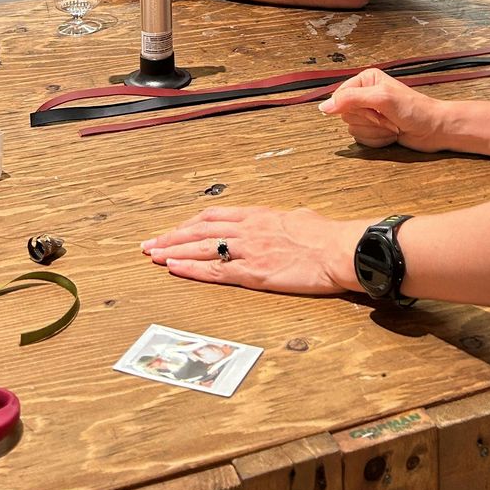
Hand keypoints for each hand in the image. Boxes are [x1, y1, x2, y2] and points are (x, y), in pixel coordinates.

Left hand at [142, 205, 366, 295]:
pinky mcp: (253, 273)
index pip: (214, 216)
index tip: (173, 230)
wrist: (339, 250)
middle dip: (172, 236)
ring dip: (174, 251)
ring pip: (201, 249)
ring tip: (153, 255)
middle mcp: (248, 229)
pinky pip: (215, 272)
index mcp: (258, 215)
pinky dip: (191, 270)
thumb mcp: (300, 219)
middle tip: (150, 244)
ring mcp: (248, 250)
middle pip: (199, 230)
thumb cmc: (326, 236)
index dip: (189, 224)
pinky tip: (175, 268)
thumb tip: (285, 222)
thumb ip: (284, 221)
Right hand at [319, 68, 448, 151]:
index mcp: (365, 80)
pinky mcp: (374, 129)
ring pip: (353, 129)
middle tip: (387, 117)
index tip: (373, 110)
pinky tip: (392, 134)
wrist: (434, 129)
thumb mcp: (381, 99)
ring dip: (375, 132)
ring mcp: (369, 113)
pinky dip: (378, 140)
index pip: (340, 96)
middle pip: (346, 114)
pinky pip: (362, 139)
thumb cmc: (414, 110)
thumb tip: (324, 107)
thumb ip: (351, 99)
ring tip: (392, 126)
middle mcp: (365, 95)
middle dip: (368, 121)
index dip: (354, 108)